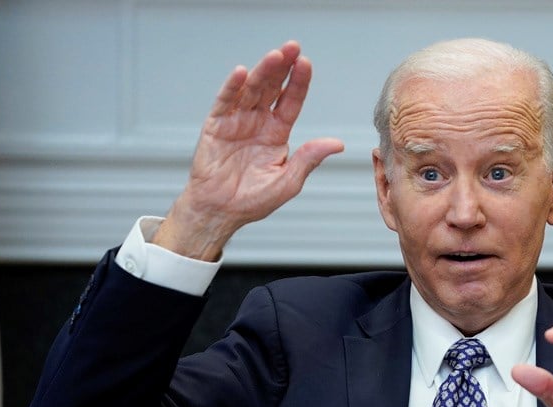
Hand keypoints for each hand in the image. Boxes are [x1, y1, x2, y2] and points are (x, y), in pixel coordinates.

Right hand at [154, 41, 344, 260]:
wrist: (221, 212)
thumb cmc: (254, 200)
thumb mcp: (288, 181)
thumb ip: (309, 159)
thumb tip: (337, 144)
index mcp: (276, 133)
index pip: (291, 102)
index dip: (298, 83)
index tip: (306, 64)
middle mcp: (258, 122)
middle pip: (271, 88)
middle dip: (282, 67)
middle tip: (293, 47)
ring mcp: (236, 122)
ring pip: (251, 90)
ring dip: (262, 72)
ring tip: (274, 56)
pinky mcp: (215, 126)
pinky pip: (225, 102)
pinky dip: (232, 87)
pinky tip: (241, 73)